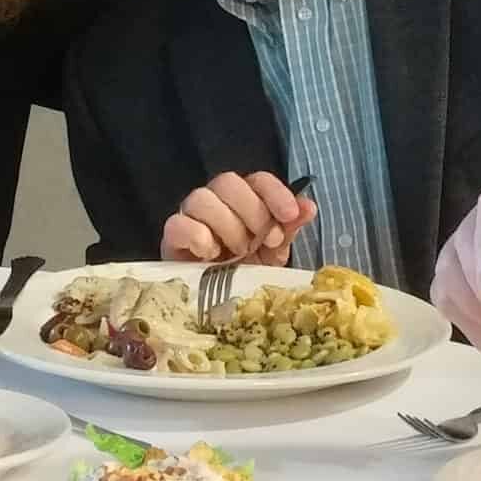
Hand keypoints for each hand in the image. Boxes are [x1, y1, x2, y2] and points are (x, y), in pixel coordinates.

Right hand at [161, 171, 317, 265]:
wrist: (214, 302)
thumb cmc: (244, 271)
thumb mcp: (272, 252)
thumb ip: (287, 228)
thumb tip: (308, 206)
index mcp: (243, 200)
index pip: (256, 179)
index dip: (274, 191)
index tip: (290, 213)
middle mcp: (215, 201)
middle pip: (228, 182)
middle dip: (252, 211)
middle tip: (264, 240)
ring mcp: (190, 216)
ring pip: (202, 198)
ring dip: (227, 226)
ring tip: (239, 252)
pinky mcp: (172, 236)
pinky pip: (179, 224)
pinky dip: (199, 237)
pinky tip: (212, 255)